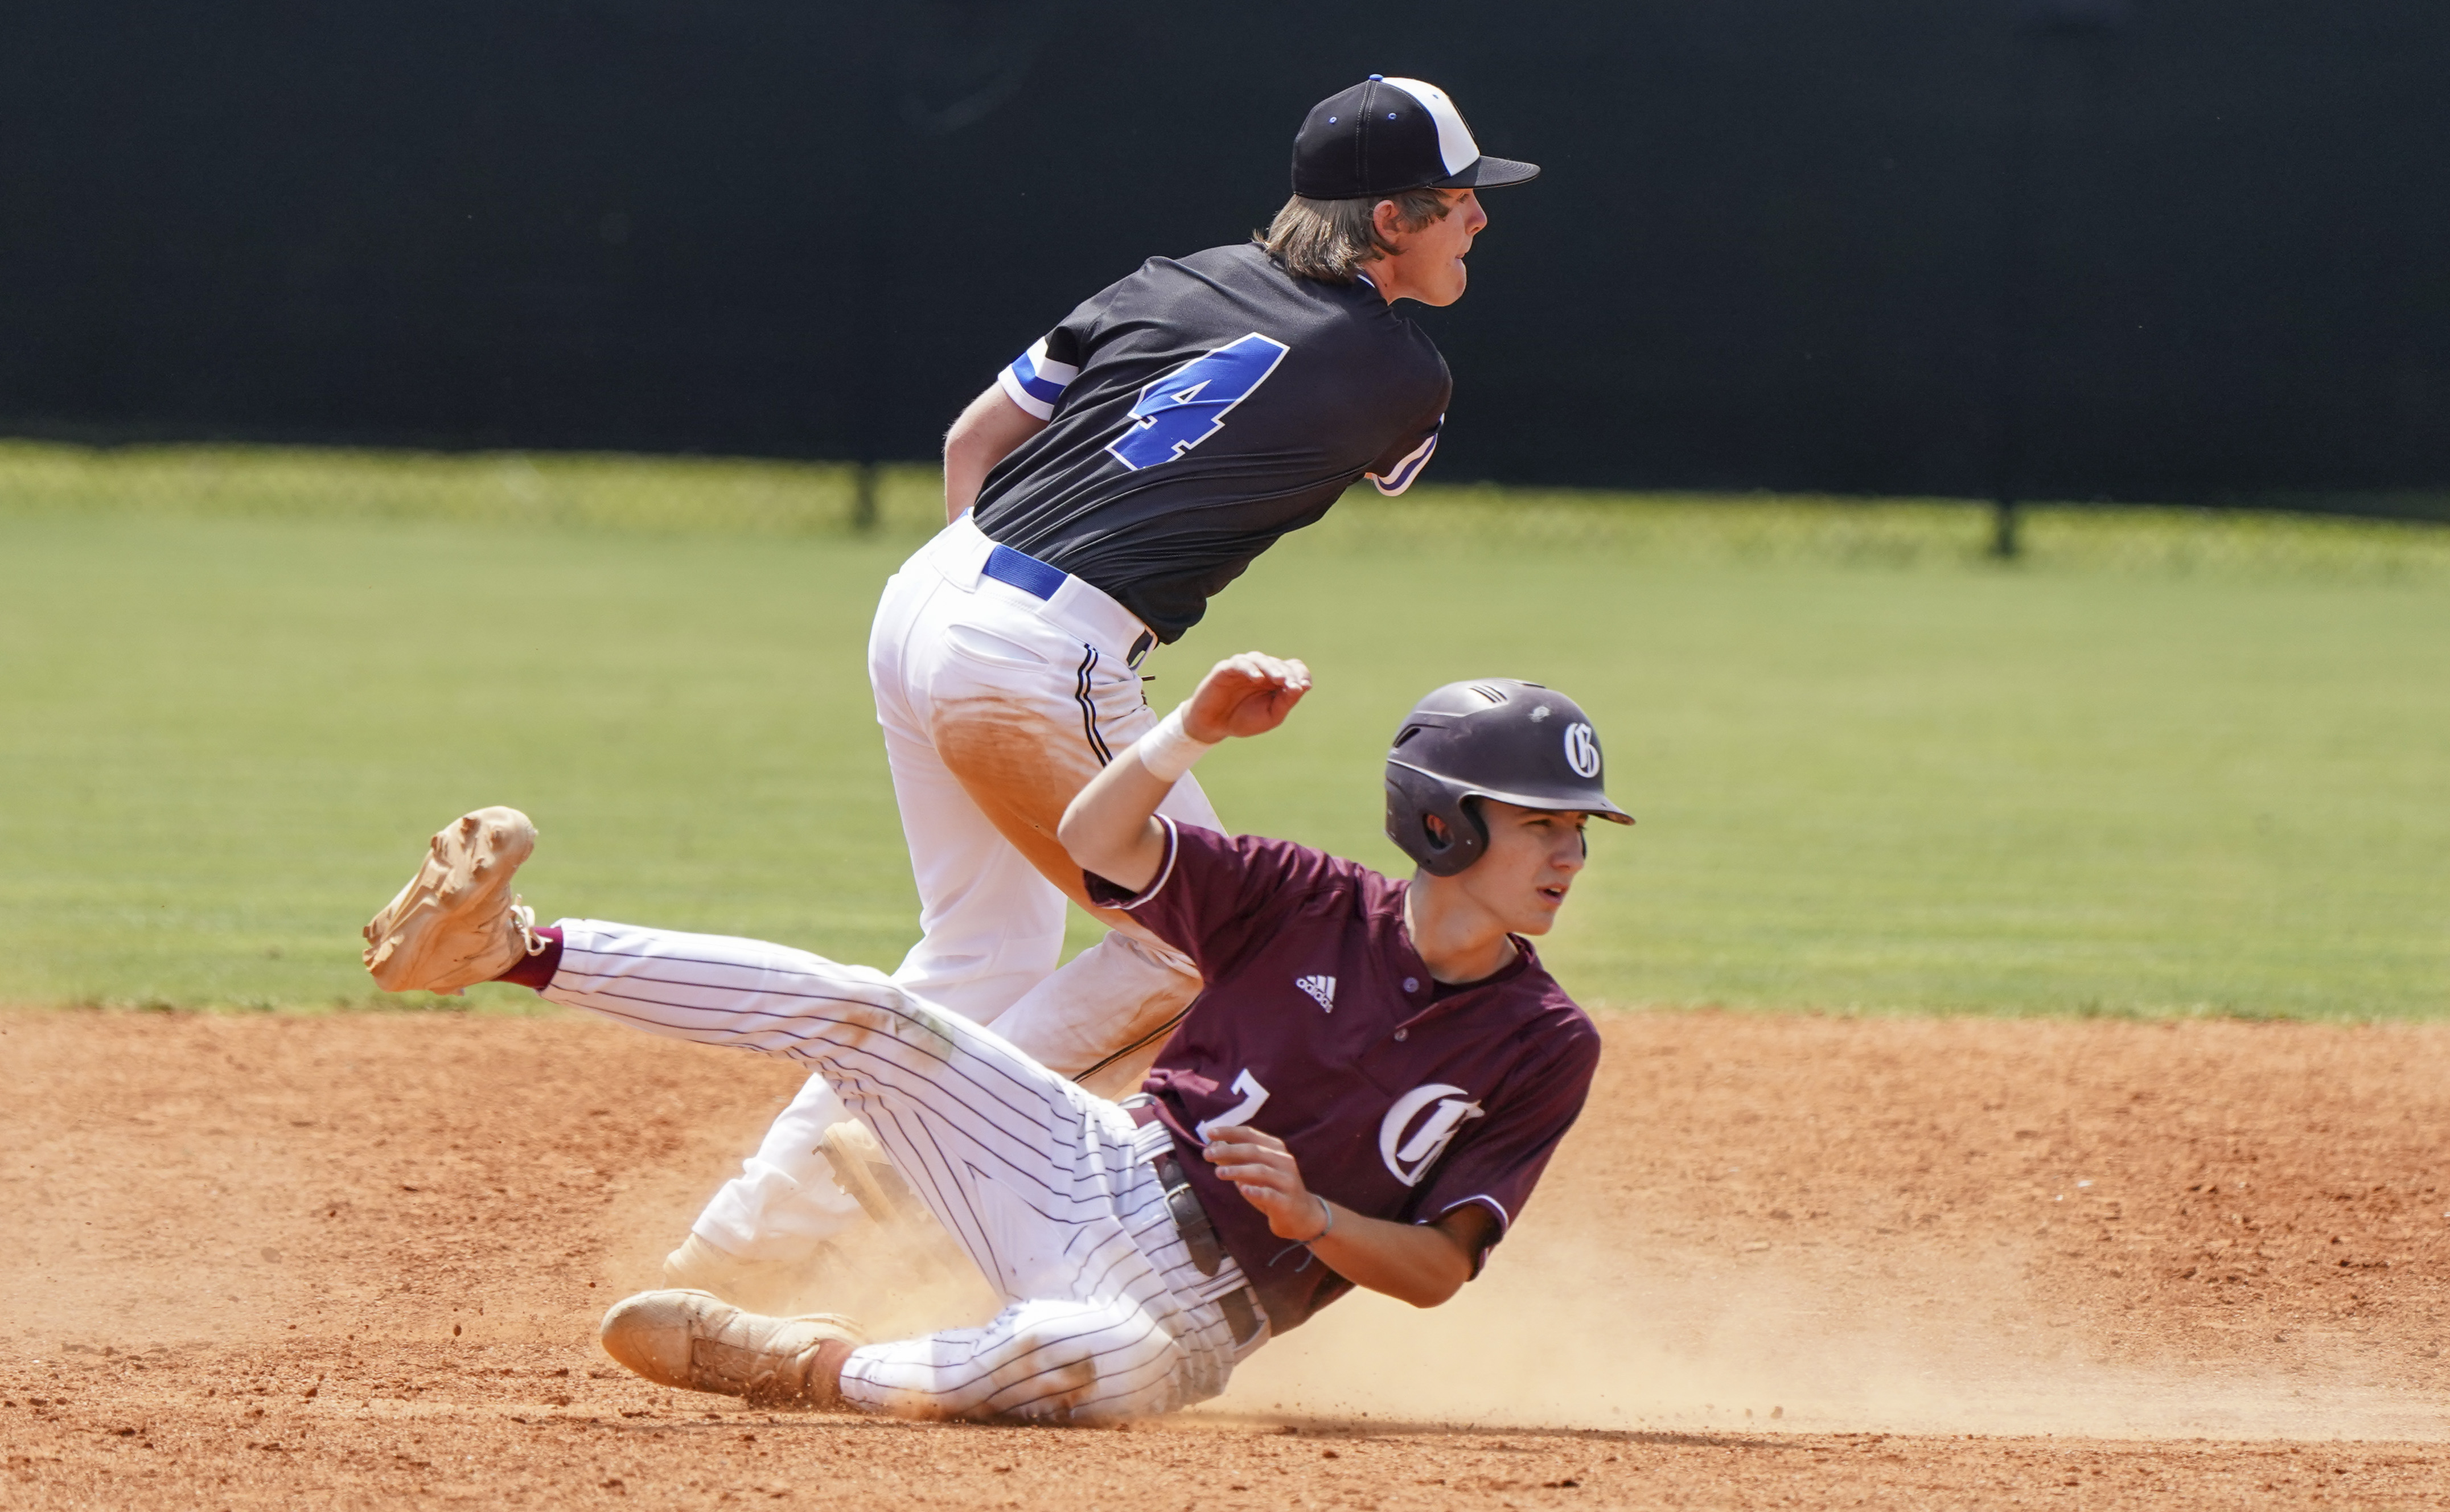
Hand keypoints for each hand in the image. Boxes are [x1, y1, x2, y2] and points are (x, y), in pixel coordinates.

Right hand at [1182, 652, 1311, 744]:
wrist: (1214, 726)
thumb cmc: (1244, 720)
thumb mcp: (1271, 716)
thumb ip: (1286, 702)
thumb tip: (1301, 687)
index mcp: (1275, 680)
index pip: (1293, 668)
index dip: (1301, 674)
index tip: (1305, 686)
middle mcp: (1261, 670)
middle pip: (1279, 664)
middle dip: (1289, 675)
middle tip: (1294, 686)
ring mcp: (1243, 667)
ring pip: (1261, 659)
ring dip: (1272, 668)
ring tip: (1280, 680)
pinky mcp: (1225, 669)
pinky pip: (1239, 664)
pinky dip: (1250, 669)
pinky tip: (1258, 678)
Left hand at [1202, 1124, 1332, 1241]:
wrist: (1301, 1215)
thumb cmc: (1271, 1189)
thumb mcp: (1253, 1172)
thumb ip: (1236, 1159)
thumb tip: (1213, 1147)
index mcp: (1275, 1149)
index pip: (1250, 1134)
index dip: (1229, 1132)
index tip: (1209, 1133)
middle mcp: (1283, 1161)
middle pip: (1253, 1150)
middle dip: (1228, 1150)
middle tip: (1206, 1154)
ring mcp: (1287, 1181)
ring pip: (1261, 1171)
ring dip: (1237, 1170)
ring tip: (1218, 1173)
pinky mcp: (1286, 1202)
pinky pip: (1271, 1195)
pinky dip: (1257, 1191)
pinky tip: (1243, 1190)